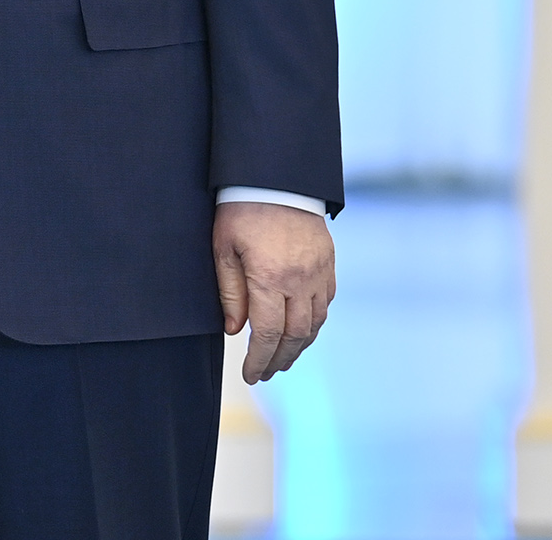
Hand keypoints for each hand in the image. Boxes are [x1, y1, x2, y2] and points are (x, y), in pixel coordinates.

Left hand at [214, 200, 335, 382]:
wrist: (276, 176)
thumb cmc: (240, 210)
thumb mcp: (223, 248)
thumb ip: (230, 292)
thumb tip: (234, 331)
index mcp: (270, 277)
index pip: (268, 334)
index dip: (259, 359)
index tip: (251, 375)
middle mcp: (300, 280)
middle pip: (295, 335)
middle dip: (279, 359)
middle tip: (266, 373)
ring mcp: (319, 272)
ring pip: (315, 323)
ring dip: (299, 345)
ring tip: (282, 358)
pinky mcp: (329, 263)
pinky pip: (326, 302)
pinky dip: (314, 322)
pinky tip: (301, 329)